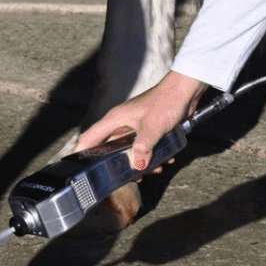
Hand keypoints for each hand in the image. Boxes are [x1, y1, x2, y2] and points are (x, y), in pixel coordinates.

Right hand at [73, 70, 208, 173]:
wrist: (187, 88)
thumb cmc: (168, 99)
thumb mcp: (153, 127)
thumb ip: (143, 148)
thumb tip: (137, 166)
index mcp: (115, 119)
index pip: (89, 138)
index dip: (81, 153)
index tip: (78, 169)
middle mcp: (121, 123)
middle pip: (110, 149)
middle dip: (118, 165)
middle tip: (125, 177)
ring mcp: (134, 126)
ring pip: (129, 150)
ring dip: (139, 162)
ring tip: (151, 171)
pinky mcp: (147, 129)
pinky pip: (144, 147)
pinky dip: (152, 155)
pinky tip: (164, 160)